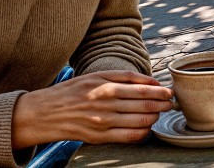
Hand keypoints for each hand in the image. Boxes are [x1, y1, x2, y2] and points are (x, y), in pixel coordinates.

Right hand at [12, 71, 173, 146]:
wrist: (43, 114)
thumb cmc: (72, 92)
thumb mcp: (96, 76)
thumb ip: (124, 77)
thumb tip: (152, 80)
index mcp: (106, 88)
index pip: (143, 90)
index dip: (161, 92)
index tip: (170, 92)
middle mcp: (106, 106)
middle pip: (145, 106)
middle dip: (163, 105)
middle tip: (170, 103)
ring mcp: (102, 123)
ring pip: (140, 121)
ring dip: (154, 118)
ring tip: (159, 113)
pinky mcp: (98, 137)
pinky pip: (128, 137)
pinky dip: (142, 132)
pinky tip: (146, 127)